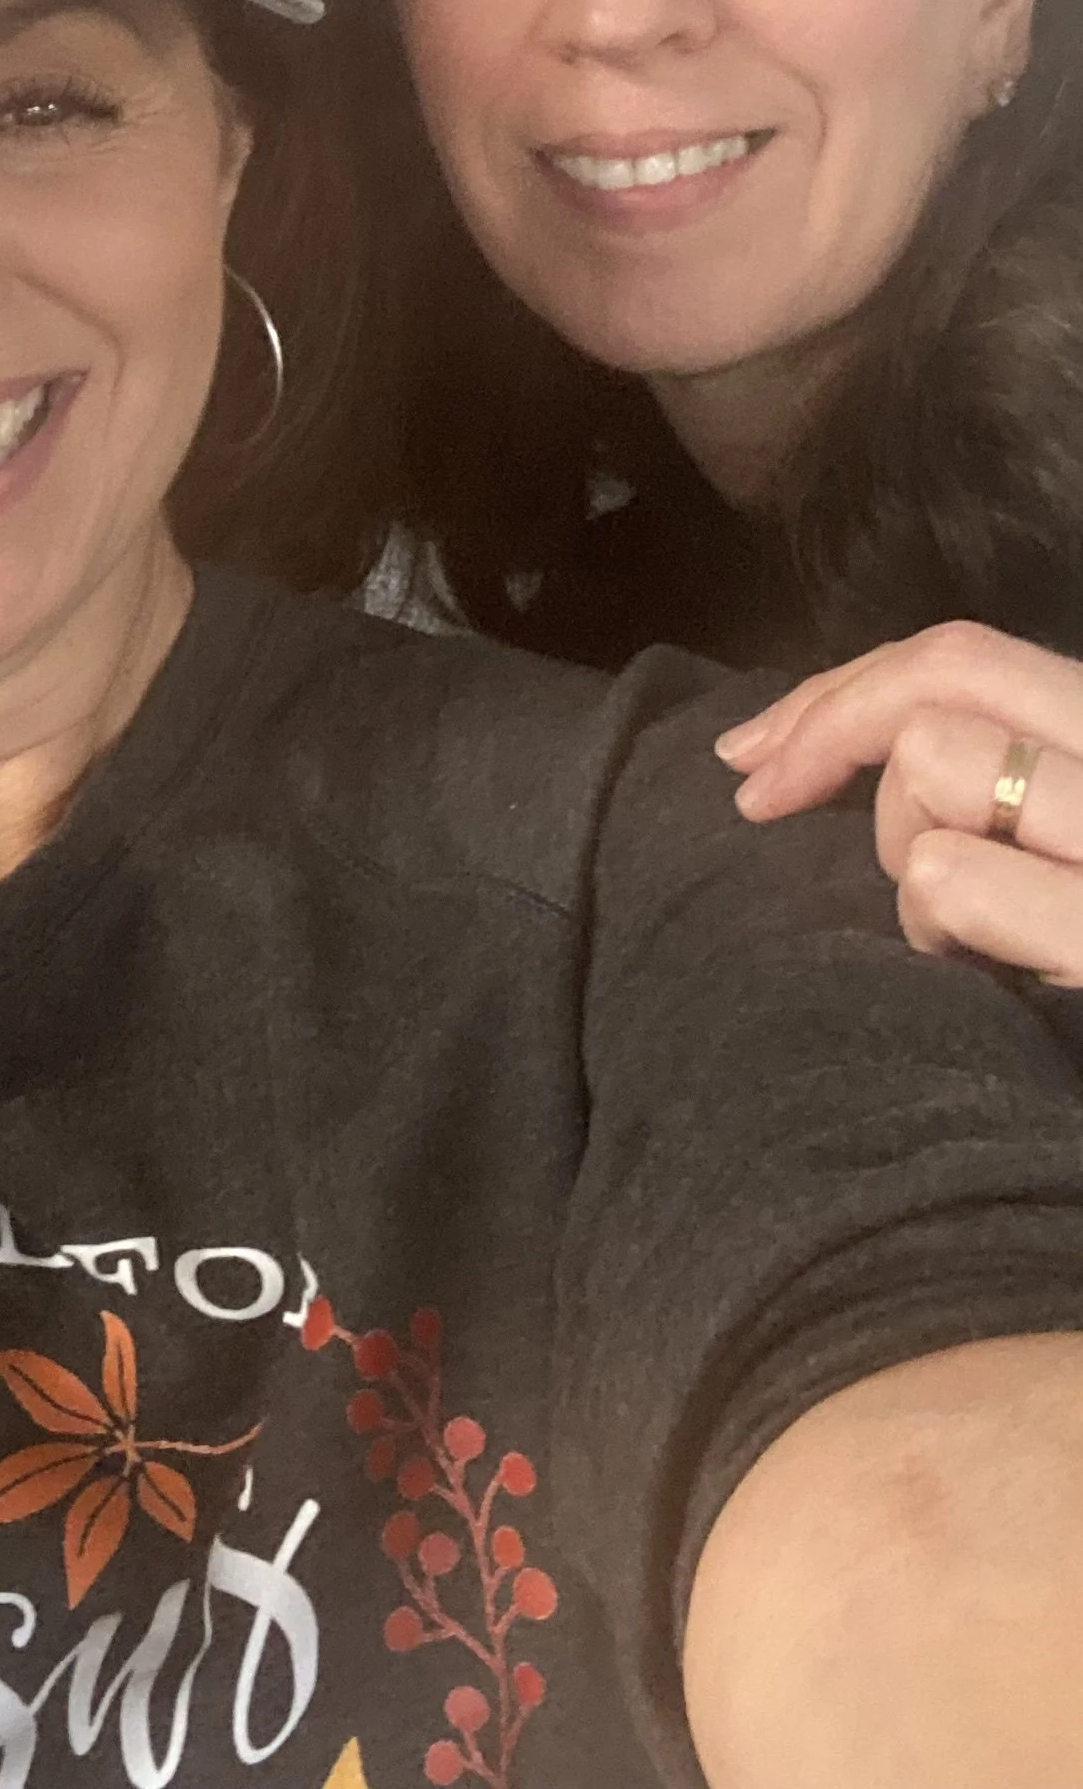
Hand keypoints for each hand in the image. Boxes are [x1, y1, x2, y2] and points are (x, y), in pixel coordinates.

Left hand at [717, 622, 1082, 983]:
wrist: (1080, 1158)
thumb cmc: (1079, 967)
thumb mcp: (1063, 842)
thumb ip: (1012, 784)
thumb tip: (841, 753)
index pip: (970, 653)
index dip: (847, 687)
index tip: (763, 748)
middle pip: (945, 670)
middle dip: (830, 725)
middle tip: (761, 797)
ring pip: (940, 756)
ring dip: (905, 848)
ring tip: (953, 928)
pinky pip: (952, 874)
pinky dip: (929, 919)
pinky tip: (974, 973)